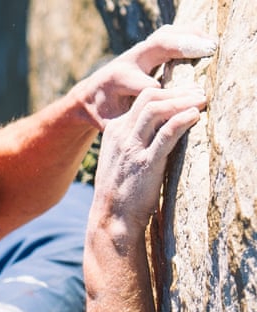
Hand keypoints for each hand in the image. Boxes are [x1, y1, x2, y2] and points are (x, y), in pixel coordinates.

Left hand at [76, 24, 215, 127]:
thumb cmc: (103, 114)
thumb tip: (148, 142)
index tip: (189, 102)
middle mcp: (128, 61)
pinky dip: (188, 36)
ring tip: (210, 45)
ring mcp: (138, 51)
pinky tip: (206, 42)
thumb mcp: (109, 124)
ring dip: (189, 38)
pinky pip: (169, 35)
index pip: (148, 86)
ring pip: (165, 36)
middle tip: (207, 53)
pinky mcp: (147, 48)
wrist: (88, 96)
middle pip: (158, 47)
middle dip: (182, 49)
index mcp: (118, 80)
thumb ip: (126, 127)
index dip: (168, 95)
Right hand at [91, 83, 207, 233]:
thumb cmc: (121, 190)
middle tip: (199, 93)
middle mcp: (120, 136)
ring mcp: (131, 149)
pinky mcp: (145, 163)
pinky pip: (166, 134)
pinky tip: (195, 116)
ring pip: (156, 110)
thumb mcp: (122, 158)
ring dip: (182, 101)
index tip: (188, 94)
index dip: (169, 92)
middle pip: (149, 97)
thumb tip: (162, 126)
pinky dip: (182, 120)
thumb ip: (135, 139)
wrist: (111, 218)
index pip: (142, 99)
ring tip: (201, 101)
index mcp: (114, 132)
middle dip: (178, 91)